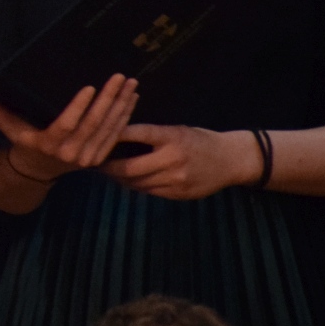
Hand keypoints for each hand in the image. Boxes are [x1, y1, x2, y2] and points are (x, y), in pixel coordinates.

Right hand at [0, 73, 137, 181]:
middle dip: (109, 99)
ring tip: (130, 84)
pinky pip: (115, 135)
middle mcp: (70, 153)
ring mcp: (88, 157)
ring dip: (122, 105)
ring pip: (108, 129)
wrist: (39, 170)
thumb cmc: (24, 142)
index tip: (90, 87)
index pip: (67, 125)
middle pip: (94, 124)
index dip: (79, 107)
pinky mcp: (100, 157)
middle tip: (119, 78)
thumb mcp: (9, 127)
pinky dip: (126, 116)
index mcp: (48, 144)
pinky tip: (132, 99)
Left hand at [101, 125, 261, 200]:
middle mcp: (173, 160)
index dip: (114, 136)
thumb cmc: (199, 140)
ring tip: (107, 172)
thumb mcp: (178, 130)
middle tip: (94, 163)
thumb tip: (117, 138)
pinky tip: (126, 181)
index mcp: (173, 137)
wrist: (230, 160)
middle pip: (131, 167)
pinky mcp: (178, 194)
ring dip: (120, 179)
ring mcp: (176, 180)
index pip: (138, 134)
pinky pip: (149, 192)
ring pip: (138, 183)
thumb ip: (152, 135)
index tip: (95, 137)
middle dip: (109, 167)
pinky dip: (135, 186)